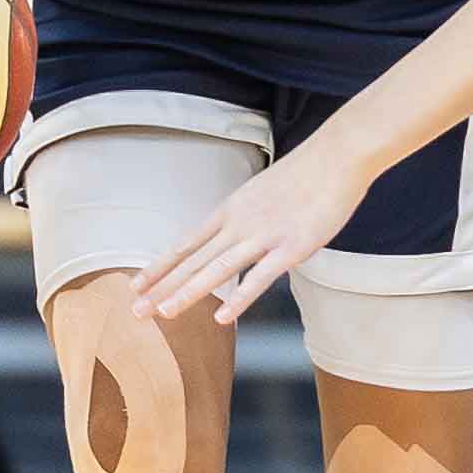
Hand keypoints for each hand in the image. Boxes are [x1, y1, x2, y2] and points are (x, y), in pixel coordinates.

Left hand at [131, 132, 373, 329]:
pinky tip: (222, 318)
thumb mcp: (262, 193)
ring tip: (163, 314)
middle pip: (193, 260)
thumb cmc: (305, 175)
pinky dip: (240, 299)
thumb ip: (246, 217)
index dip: (160, 266)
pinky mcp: (292, 247)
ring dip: (188, 293)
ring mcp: (264, 235)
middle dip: (161, 287)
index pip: (186, 243)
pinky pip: (261, 277)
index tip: (136, 284)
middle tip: (135, 311)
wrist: (337, 155)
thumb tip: (236, 236)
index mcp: (230, 210)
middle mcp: (239, 223)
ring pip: (218, 270)